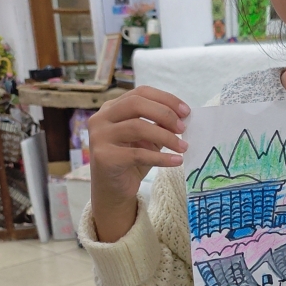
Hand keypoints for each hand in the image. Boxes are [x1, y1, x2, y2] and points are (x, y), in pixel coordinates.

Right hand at [89, 86, 188, 242]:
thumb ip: (159, 125)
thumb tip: (182, 115)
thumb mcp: (147, 139)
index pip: (140, 93)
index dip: (165, 99)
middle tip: (183, 128)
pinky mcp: (104, 158)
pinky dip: (161, 157)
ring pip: (137, 127)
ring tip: (183, 147)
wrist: (113, 192)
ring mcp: (99, 137)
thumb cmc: (132, 162)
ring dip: (166, 136)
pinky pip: (138, 154)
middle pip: (136, 104)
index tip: (186, 112)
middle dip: (165, 114)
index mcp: (111, 108)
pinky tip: (177, 161)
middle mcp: (100, 119)